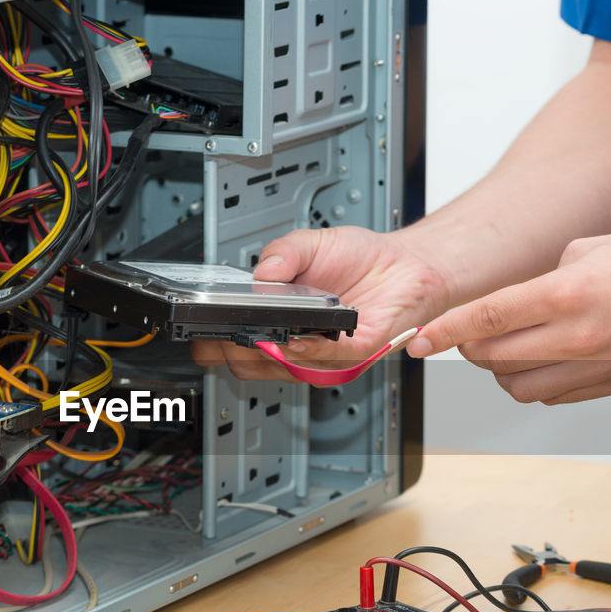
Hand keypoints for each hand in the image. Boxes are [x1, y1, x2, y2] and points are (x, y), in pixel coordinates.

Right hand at [192, 226, 449, 380]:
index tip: (203, 328)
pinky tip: (297, 340)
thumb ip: (282, 252)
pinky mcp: (357, 351)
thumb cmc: (362, 259)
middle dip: (232, 351)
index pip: (234, 345)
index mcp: (279, 320)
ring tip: (257, 335)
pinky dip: (309, 351)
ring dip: (268, 352)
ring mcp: (326, 351)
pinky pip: (328, 360)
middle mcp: (299, 342)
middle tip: (225, 332)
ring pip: (285, 367)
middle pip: (250, 365)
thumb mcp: (310, 244)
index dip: (212, 342)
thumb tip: (260, 274)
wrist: (407, 262)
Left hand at [407, 227, 610, 403]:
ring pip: (516, 387)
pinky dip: (535, 383)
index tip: (417, 342)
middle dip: (470, 348)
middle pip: (492, 358)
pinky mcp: (608, 387)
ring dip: (500, 371)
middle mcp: (578, 336)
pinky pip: (551, 397)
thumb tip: (512, 305)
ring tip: (511, 347)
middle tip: (470, 334)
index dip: (444, 333)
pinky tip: (545, 360)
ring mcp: (594, 368)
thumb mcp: (588, 249)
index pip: (486, 319)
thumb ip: (540, 279)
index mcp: (567, 294)